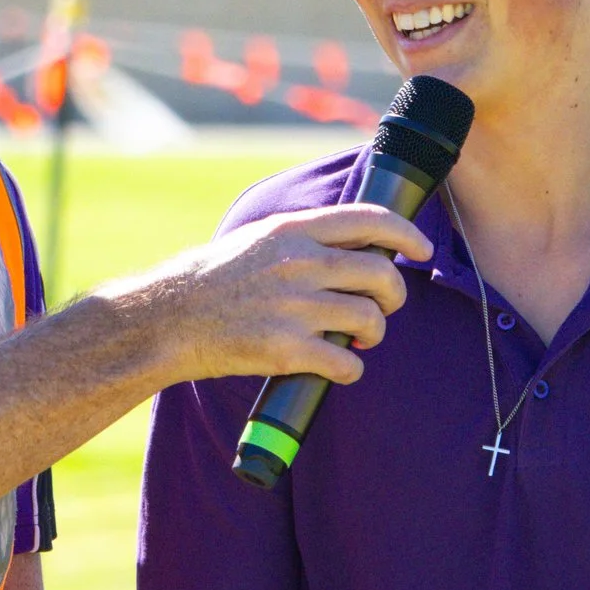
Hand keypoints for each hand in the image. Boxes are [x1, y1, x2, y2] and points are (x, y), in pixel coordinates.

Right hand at [99, 205, 432, 385]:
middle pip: (381, 274)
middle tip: (382, 307)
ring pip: (370, 319)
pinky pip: (346, 362)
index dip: (406, 234)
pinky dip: (351, 369)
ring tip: (357, 339)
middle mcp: (299, 264)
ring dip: (372, 334)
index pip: (370, 220)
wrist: (168, 319)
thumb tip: (355, 244)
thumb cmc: (214, 280)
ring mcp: (293, 307)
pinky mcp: (286, 350)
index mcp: (293, 231)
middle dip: (394, 296)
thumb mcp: (259, 239)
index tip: (421, 249)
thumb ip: (305, 238)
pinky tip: (339, 366)